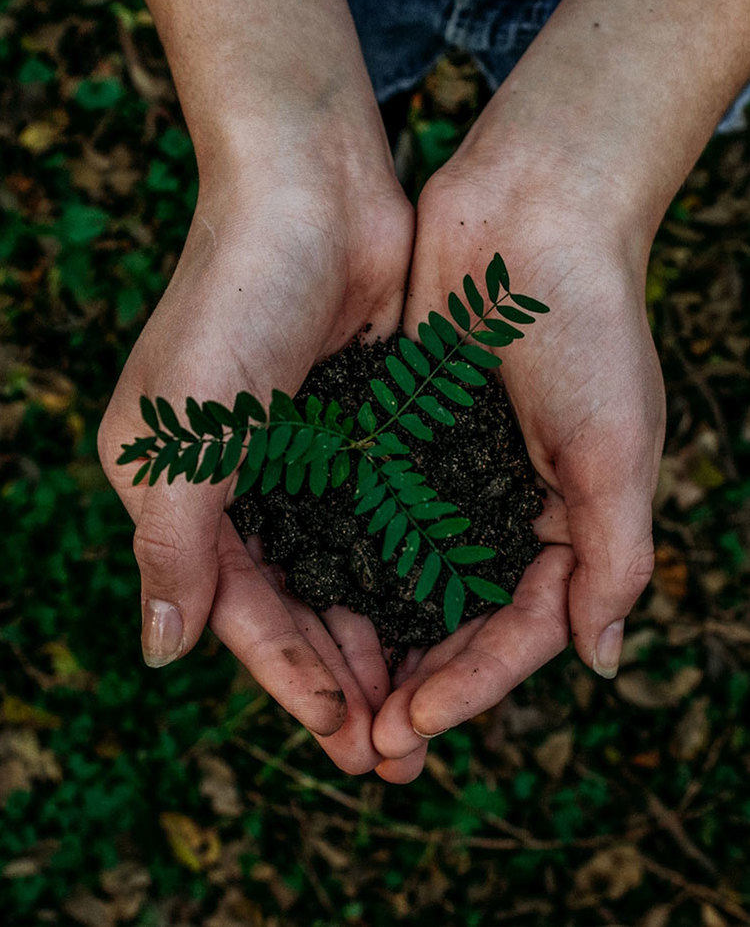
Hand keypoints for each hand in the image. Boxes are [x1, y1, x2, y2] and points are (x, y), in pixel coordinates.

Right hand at [98, 162, 413, 773]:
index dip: (287, 674)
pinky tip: (439, 618)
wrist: (311, 192)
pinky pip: (381, 522)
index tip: (343, 732)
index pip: (235, 607)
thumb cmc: (235, 300)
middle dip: (339, 676)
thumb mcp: (183, 432)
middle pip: (292, 605)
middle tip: (393, 749)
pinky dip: (404, 573)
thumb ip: (171, 545)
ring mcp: (302, 459)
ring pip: (341, 574)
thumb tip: (161, 652)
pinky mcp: (358, 433)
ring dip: (377, 638)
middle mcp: (237, 484)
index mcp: (178, 490)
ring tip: (420, 705)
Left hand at [371, 147, 665, 778]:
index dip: (472, 685)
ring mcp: (450, 474)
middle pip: (458, 620)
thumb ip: (614, 557)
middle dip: (417, 683)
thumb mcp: (618, 448)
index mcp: (567, 522)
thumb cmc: (589, 326)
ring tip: (333, 698)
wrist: (532, 213)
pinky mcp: (401, 435)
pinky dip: (346, 559)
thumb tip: (601, 660)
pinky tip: (309, 601)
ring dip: (375, 639)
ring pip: (407, 578)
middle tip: (367, 744)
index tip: (413, 725)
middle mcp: (505, 508)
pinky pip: (371, 512)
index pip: (519, 630)